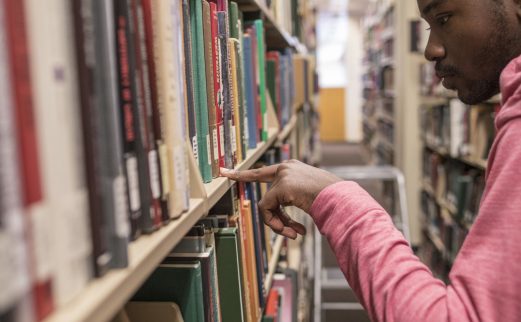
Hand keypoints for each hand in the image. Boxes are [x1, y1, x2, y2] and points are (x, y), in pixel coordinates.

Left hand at [220, 160, 342, 238]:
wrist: (342, 200)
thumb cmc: (332, 200)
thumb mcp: (310, 196)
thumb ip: (294, 200)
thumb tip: (283, 217)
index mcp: (293, 168)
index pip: (264, 171)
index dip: (244, 174)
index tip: (225, 172)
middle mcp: (286, 168)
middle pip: (263, 189)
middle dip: (269, 211)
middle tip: (261, 206)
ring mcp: (283, 176)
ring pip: (266, 204)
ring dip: (279, 224)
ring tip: (295, 234)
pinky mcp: (282, 187)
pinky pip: (268, 210)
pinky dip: (277, 223)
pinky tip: (294, 231)